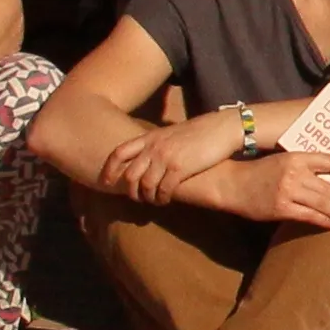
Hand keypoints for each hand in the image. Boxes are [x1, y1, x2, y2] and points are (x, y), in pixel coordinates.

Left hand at [96, 106, 250, 205]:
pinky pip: (163, 190)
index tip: (106, 181)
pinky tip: (165, 200)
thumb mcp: (173, 132)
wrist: (223, 127)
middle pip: (129, 175)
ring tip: (153, 201)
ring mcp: (166, 158)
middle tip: (136, 198)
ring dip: (147, 197)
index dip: (109, 169)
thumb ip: (158, 142)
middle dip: (130, 191)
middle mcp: (154, 148)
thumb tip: (148, 154)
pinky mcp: (180, 169)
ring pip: (145, 186)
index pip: (119, 153)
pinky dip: (161, 198)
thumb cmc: (201, 130)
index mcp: (150, 137)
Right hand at [198, 146, 329, 231]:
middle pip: (329, 188)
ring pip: (321, 204)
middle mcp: (294, 173)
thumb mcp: (283, 161)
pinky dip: (321, 220)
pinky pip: (307, 216)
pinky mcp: (280, 208)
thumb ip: (304, 166)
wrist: (231, 183)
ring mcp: (287, 192)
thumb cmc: (259, 171)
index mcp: (296, 157)